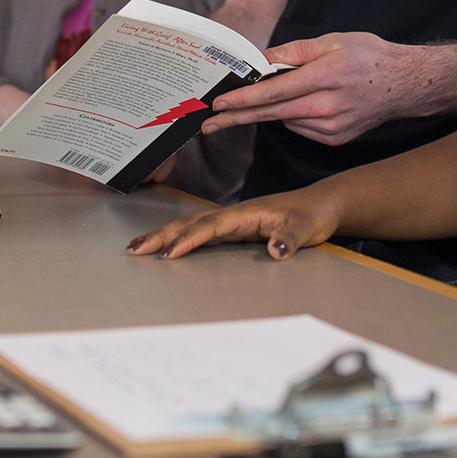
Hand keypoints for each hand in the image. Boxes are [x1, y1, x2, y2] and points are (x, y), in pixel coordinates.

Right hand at [126, 189, 340, 260]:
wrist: (322, 205)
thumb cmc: (313, 214)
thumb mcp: (307, 228)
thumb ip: (291, 238)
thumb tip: (276, 250)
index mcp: (247, 212)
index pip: (211, 226)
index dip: (189, 238)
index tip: (169, 253)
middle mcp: (234, 215)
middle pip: (190, 222)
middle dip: (161, 235)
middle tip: (134, 249)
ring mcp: (232, 221)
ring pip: (190, 226)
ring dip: (164, 235)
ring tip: (137, 248)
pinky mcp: (234, 228)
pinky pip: (200, 233)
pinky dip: (179, 239)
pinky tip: (167, 248)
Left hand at [202, 31, 427, 145]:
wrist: (405, 85)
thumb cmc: (369, 57)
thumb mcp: (332, 41)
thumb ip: (294, 51)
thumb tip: (263, 61)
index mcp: (325, 77)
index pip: (275, 93)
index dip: (244, 100)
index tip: (219, 104)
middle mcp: (328, 107)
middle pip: (272, 115)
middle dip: (237, 118)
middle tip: (209, 125)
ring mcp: (333, 127)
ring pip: (286, 121)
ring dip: (268, 113)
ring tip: (268, 99)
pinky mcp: (337, 139)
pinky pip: (302, 129)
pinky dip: (292, 117)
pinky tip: (301, 104)